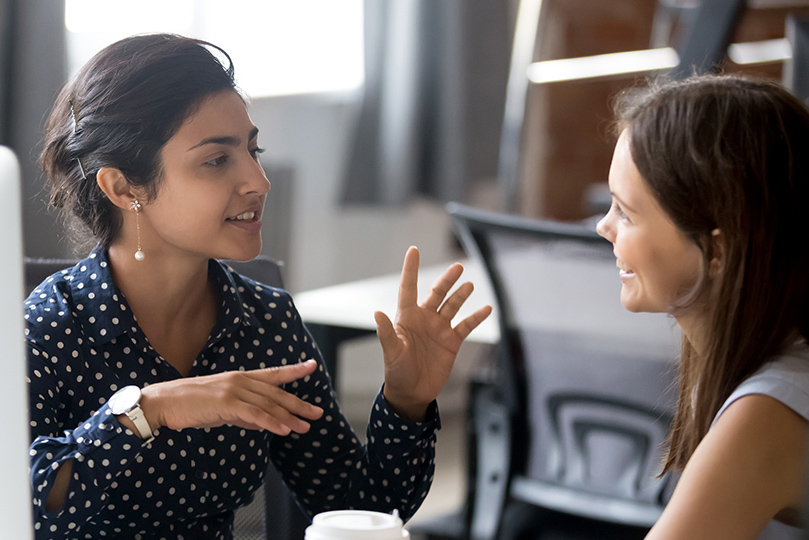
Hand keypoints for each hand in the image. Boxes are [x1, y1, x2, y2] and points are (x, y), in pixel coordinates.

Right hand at [138, 360, 323, 435]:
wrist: (163, 403)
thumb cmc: (190, 405)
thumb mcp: (222, 408)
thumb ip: (242, 413)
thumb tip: (261, 422)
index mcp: (239, 378)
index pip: (272, 374)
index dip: (293, 371)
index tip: (312, 366)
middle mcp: (240, 380)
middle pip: (276, 393)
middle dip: (299, 404)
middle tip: (317, 413)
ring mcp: (233, 390)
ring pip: (268, 405)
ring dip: (289, 417)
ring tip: (304, 427)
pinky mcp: (225, 403)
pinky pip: (253, 414)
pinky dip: (270, 422)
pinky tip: (283, 430)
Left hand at [375, 246, 491, 420]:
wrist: (412, 392)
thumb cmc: (396, 372)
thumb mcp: (391, 352)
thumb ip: (386, 333)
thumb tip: (377, 313)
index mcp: (407, 317)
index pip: (408, 287)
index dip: (410, 269)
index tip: (414, 250)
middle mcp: (424, 319)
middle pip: (436, 293)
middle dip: (447, 280)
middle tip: (457, 267)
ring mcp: (439, 329)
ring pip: (452, 306)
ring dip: (461, 295)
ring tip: (469, 284)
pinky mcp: (452, 342)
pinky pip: (466, 325)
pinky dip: (477, 317)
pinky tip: (486, 308)